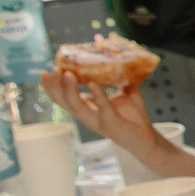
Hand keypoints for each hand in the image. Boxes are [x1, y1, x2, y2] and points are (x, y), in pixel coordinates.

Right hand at [40, 68, 154, 150]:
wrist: (148, 139)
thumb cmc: (134, 117)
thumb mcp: (125, 93)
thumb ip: (121, 77)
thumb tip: (121, 56)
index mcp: (87, 108)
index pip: (62, 98)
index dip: (52, 86)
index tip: (46, 70)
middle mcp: (87, 115)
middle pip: (63, 102)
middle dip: (54, 86)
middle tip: (53, 69)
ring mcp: (97, 120)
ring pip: (75, 107)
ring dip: (69, 90)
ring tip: (67, 74)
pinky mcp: (110, 123)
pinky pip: (101, 107)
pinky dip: (96, 95)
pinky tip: (92, 83)